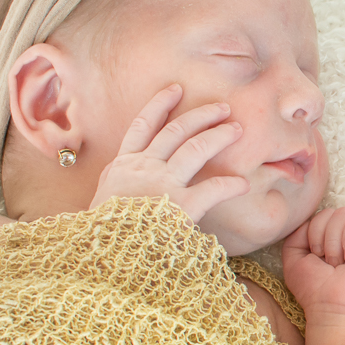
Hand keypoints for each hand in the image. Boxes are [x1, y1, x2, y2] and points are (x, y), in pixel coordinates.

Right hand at [90, 84, 247, 221]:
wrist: (103, 254)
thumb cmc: (103, 234)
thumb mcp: (102, 204)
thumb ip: (118, 190)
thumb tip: (127, 190)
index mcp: (122, 166)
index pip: (141, 126)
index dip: (160, 105)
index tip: (175, 89)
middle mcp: (143, 168)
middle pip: (176, 131)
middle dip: (201, 115)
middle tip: (222, 107)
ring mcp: (162, 184)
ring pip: (195, 147)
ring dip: (218, 136)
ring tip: (236, 130)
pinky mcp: (181, 205)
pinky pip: (213, 188)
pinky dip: (230, 184)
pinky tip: (243, 184)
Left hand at [282, 204, 344, 344]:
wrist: (334, 309)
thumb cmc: (316, 290)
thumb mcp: (296, 254)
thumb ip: (299, 230)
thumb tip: (319, 215)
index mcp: (342, 239)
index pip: (331, 212)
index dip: (318, 227)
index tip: (318, 254)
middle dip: (332, 234)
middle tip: (335, 263)